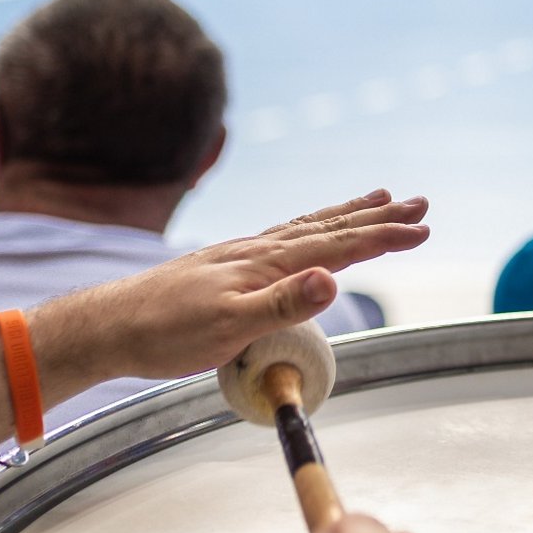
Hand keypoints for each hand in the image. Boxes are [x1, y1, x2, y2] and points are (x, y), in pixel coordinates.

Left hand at [32, 190, 428, 386]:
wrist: (108, 326)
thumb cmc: (165, 334)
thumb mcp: (228, 328)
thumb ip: (282, 304)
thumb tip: (331, 279)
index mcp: (266, 264)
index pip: (338, 246)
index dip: (383, 238)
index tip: (423, 228)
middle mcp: (259, 250)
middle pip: (331, 226)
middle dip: (379, 216)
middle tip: (421, 202)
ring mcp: (244, 254)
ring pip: (310, 225)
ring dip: (350, 213)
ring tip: (381, 198)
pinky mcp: (230, 264)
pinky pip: (288, 234)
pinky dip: (315, 224)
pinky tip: (313, 228)